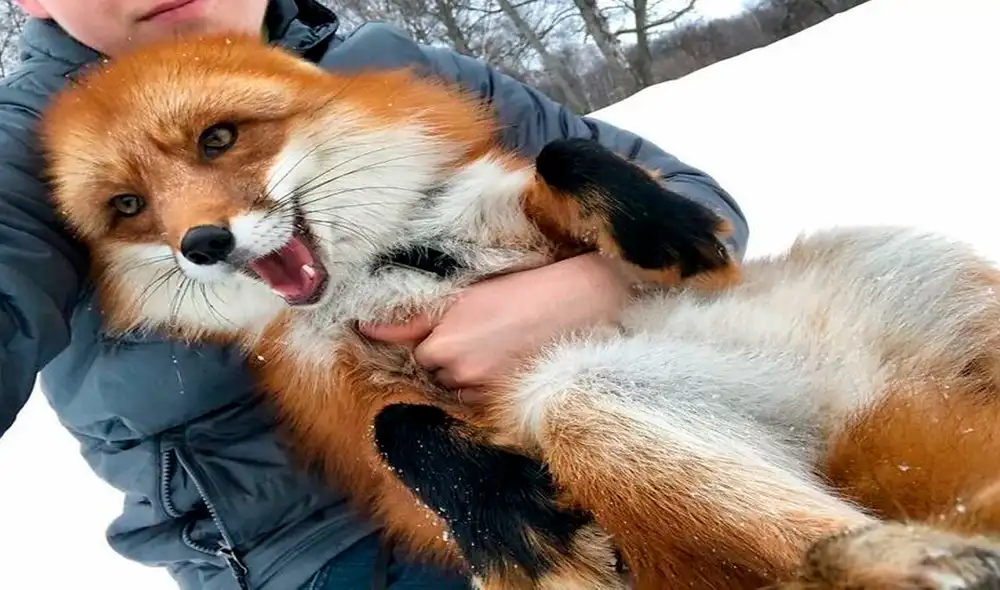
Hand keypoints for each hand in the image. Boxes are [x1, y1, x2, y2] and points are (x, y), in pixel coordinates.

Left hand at [359, 253, 632, 403]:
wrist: (583, 300)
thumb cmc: (525, 290)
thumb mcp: (466, 295)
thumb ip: (412, 319)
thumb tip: (363, 328)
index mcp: (443, 342)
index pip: (419, 356)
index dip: (437, 342)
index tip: (461, 328)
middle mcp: (461, 374)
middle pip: (438, 378)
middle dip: (451, 362)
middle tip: (486, 336)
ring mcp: (488, 394)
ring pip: (462, 394)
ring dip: (472, 379)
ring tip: (502, 350)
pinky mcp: (512, 405)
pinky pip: (486, 406)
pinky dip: (494, 391)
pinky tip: (513, 366)